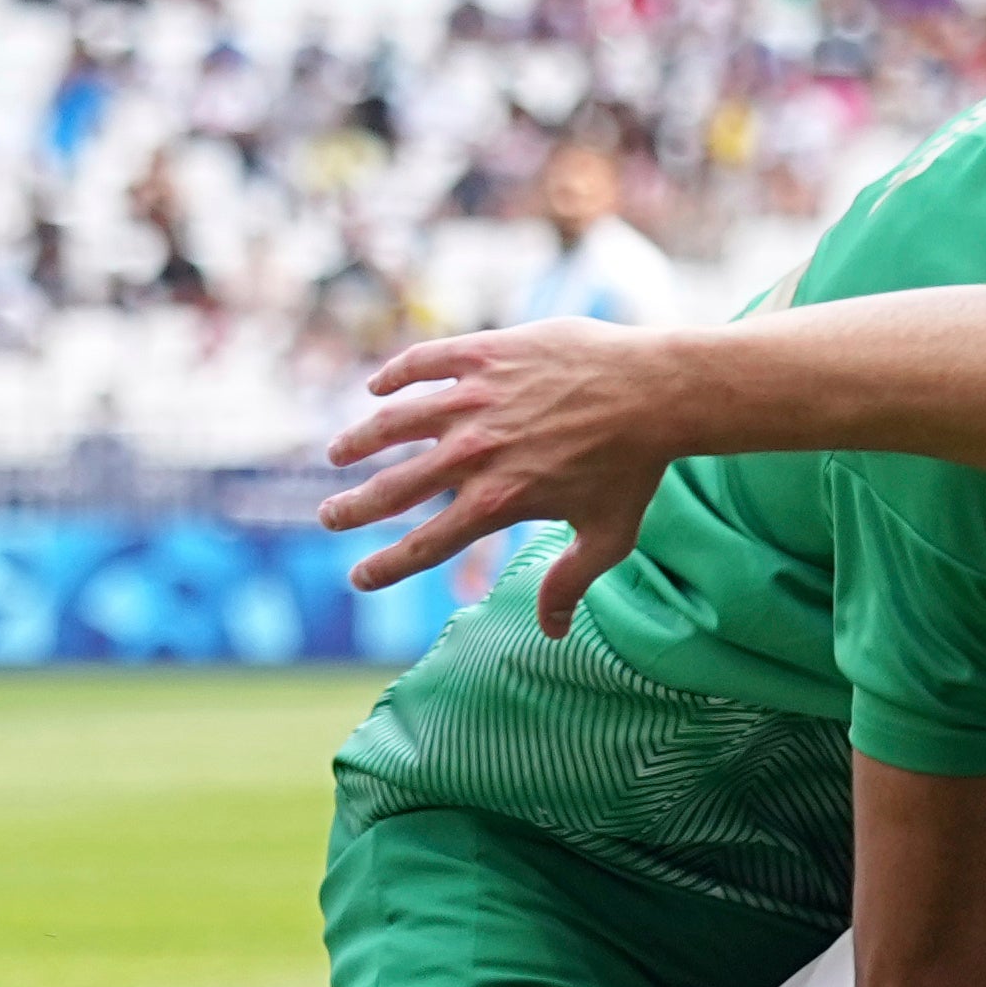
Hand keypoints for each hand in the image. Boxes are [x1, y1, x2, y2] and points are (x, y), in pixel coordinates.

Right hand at [320, 321, 677, 633]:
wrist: (656, 391)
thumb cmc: (636, 467)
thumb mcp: (608, 537)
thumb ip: (569, 582)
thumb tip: (551, 632)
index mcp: (498, 501)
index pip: (426, 544)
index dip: (386, 566)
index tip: (358, 577)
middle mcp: (475, 453)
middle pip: (395, 487)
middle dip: (354, 507)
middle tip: (329, 518)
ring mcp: (476, 399)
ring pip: (395, 421)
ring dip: (360, 440)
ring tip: (337, 453)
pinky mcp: (484, 353)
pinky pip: (423, 363)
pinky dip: (393, 375)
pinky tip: (375, 388)